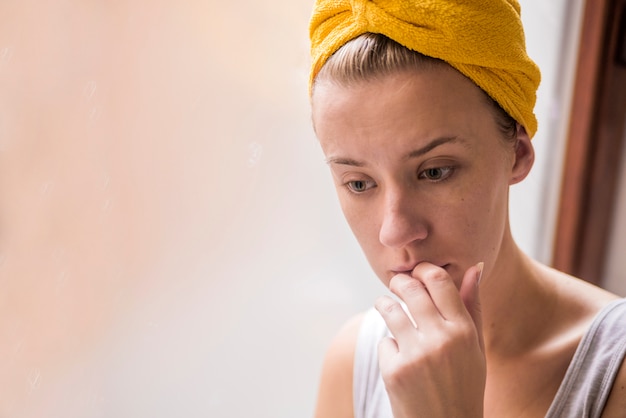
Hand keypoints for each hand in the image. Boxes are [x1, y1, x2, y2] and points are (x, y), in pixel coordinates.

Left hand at [374, 262, 484, 417]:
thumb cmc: (464, 385)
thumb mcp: (476, 348)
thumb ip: (472, 306)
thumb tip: (474, 267)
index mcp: (464, 331)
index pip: (439, 280)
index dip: (423, 270)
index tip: (416, 273)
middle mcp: (441, 340)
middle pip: (410, 288)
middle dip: (399, 282)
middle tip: (397, 285)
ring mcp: (416, 355)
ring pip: (389, 309)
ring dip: (385, 304)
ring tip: (387, 306)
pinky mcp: (394, 371)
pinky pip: (384, 342)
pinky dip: (389, 348)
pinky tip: (400, 359)